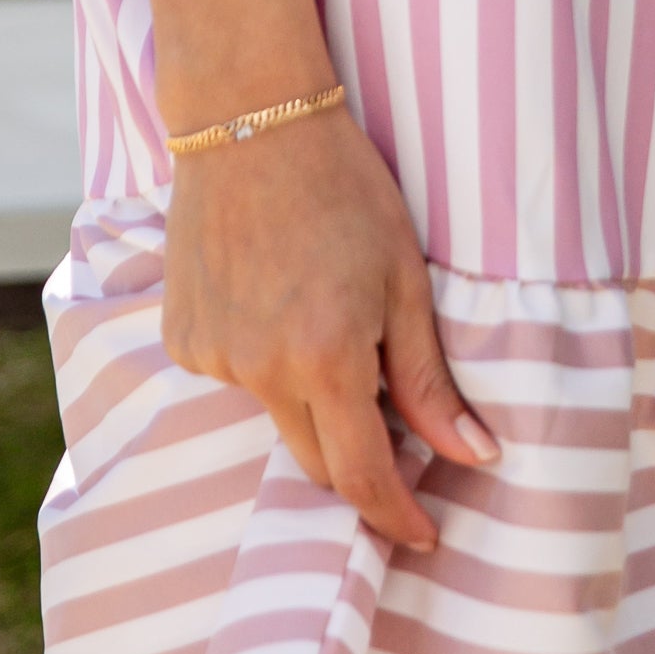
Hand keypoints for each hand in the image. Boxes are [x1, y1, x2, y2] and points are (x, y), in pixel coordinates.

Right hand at [161, 107, 499, 551]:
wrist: (250, 120)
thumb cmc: (343, 188)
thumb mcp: (403, 279)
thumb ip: (429, 378)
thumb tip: (475, 456)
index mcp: (324, 358)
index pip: (361, 475)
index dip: (395, 514)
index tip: (423, 534)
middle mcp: (259, 370)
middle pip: (315, 459)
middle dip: (357, 462)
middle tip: (394, 432)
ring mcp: (212, 356)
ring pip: (274, 414)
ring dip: (307, 395)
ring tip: (323, 314)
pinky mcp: (180, 337)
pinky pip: (235, 376)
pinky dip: (263, 359)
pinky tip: (275, 297)